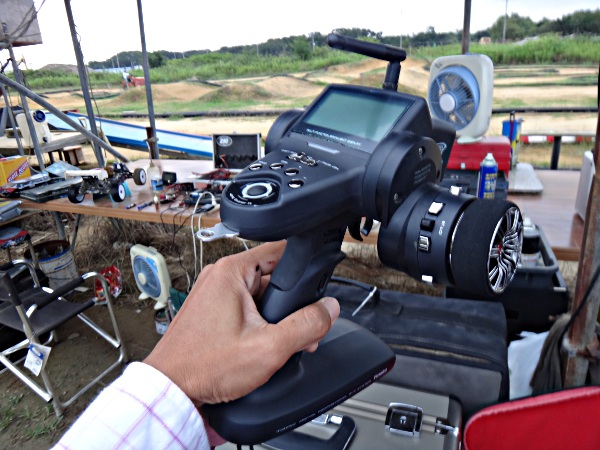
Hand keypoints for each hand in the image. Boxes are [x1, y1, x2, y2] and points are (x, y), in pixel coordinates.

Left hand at [143, 241, 339, 405]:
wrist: (171, 391)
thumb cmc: (204, 367)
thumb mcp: (268, 347)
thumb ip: (305, 325)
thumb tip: (328, 309)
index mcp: (231, 272)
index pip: (280, 251)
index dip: (303, 268)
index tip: (316, 284)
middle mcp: (219, 277)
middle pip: (272, 278)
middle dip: (290, 304)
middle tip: (299, 330)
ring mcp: (213, 294)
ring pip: (259, 296)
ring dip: (274, 317)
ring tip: (277, 343)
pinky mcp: (211, 311)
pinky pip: (244, 308)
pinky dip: (257, 323)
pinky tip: (261, 345)